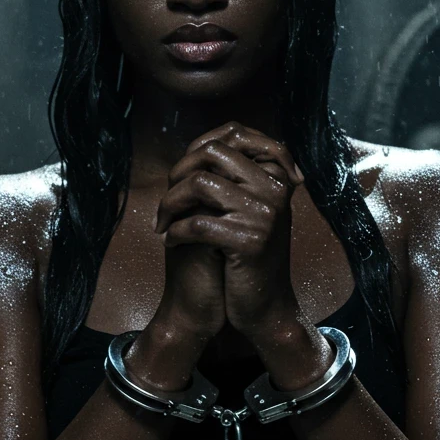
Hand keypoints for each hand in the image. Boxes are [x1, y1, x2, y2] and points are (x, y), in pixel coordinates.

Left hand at [153, 122, 304, 341]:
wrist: (264, 306)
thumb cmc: (246, 255)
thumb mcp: (248, 209)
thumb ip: (233, 177)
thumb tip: (198, 146)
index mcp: (276, 175)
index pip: (236, 133)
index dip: (198, 146)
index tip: (180, 174)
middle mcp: (275, 189)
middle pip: (212, 153)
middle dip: (178, 173)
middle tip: (167, 200)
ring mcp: (264, 214)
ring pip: (199, 184)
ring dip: (170, 203)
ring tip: (164, 222)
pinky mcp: (250, 241)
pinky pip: (196, 224)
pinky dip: (175, 233)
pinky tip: (171, 243)